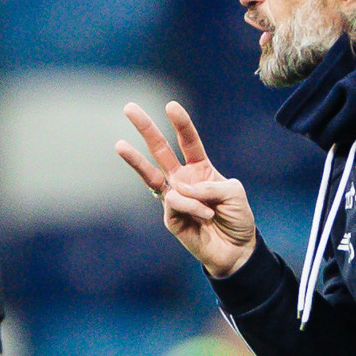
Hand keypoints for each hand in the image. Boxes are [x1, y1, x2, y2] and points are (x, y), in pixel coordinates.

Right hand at [116, 101, 258, 278]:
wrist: (236, 250)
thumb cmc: (237, 218)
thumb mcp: (234, 192)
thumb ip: (210, 184)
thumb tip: (181, 188)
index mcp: (200, 169)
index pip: (188, 142)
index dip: (180, 124)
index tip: (170, 105)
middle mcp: (182, 180)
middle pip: (160, 150)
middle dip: (145, 129)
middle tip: (128, 108)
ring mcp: (173, 198)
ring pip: (149, 174)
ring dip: (135, 159)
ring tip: (118, 144)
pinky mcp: (170, 217)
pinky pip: (175, 202)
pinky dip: (193, 206)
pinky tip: (206, 216)